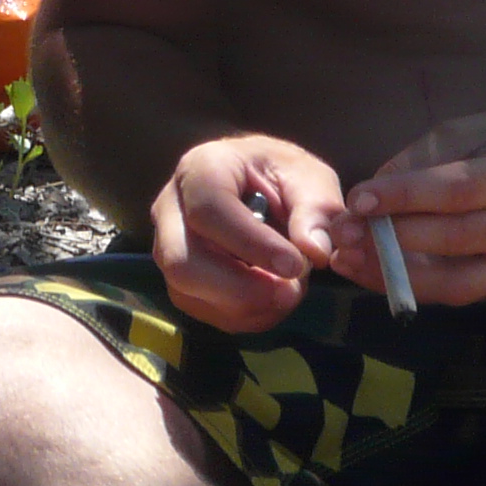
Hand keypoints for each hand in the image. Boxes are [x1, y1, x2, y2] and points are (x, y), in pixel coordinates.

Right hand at [153, 135, 352, 332]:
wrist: (262, 185)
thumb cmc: (282, 175)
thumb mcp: (310, 178)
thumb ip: (318, 209)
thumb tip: (314, 250)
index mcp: (201, 169)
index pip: (210, 211)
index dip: (252, 245)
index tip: (294, 265)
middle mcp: (171, 208)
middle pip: (183, 263)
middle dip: (241, 289)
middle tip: (291, 292)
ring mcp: (167, 246)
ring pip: (188, 293)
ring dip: (246, 307)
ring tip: (289, 291)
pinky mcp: (177, 278)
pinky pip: (201, 310)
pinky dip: (243, 316)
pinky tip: (272, 299)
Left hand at [343, 108, 485, 306]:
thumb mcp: (485, 127)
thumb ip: (428, 154)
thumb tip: (373, 190)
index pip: (460, 191)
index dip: (406, 197)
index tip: (358, 198)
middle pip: (454, 239)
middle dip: (390, 239)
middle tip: (342, 233)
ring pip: (455, 282)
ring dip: (394, 275)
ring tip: (349, 260)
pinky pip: (459, 293)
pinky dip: (414, 287)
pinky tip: (376, 272)